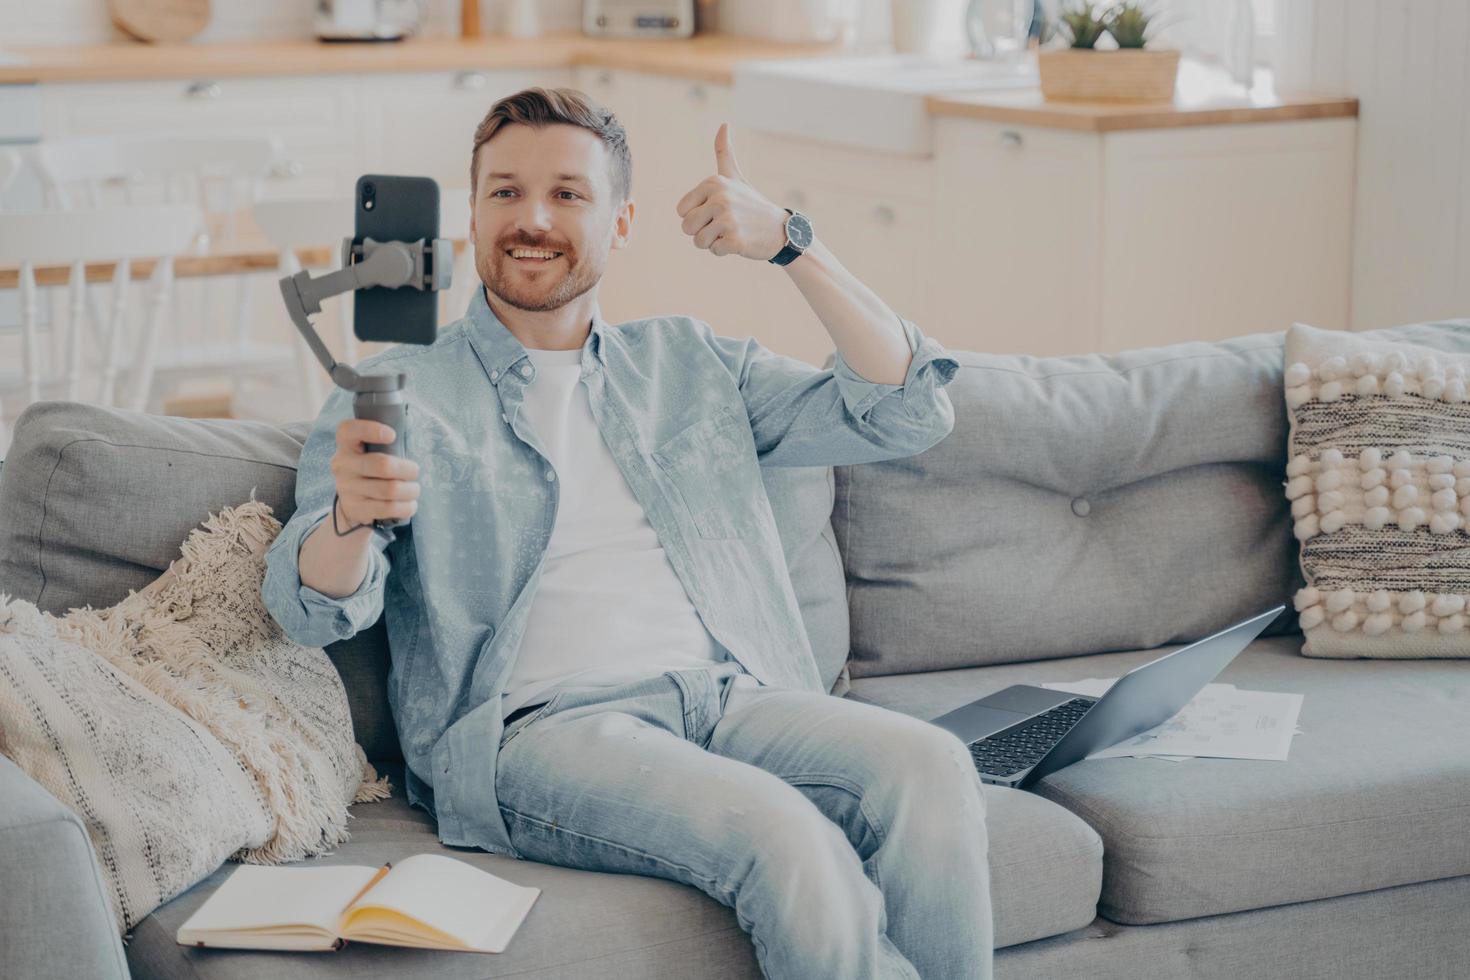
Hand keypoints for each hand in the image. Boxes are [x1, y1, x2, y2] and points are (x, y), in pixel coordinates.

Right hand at [330, 419, 419, 527]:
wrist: (352, 501)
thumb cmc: (370, 467)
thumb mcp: (370, 450)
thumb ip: (384, 442)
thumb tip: (408, 441)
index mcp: (345, 443)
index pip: (349, 430)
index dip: (371, 429)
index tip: (393, 435)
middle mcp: (342, 464)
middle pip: (383, 465)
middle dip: (408, 469)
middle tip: (414, 471)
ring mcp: (347, 487)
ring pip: (390, 489)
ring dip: (411, 490)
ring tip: (414, 490)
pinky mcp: (355, 508)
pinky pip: (389, 508)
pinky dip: (406, 507)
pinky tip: (410, 504)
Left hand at [675, 123, 789, 260]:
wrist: (780, 229)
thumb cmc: (752, 204)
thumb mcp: (736, 177)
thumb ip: (724, 152)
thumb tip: (724, 123)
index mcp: (713, 183)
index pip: (682, 211)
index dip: (696, 217)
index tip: (715, 212)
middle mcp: (719, 198)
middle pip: (687, 227)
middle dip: (701, 232)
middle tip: (723, 226)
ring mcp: (728, 219)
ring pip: (698, 242)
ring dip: (713, 242)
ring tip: (731, 232)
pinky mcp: (735, 240)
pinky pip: (714, 251)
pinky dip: (725, 251)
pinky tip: (739, 241)